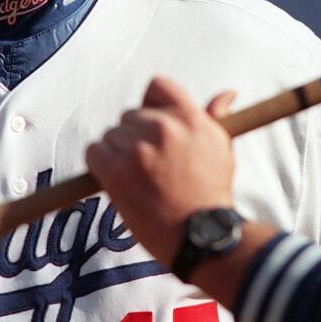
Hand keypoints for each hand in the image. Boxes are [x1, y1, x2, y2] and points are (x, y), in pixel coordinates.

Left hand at [85, 76, 236, 265]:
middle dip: (135, 137)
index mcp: (190, 117)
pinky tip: (117, 180)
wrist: (200, 235)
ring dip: (118, 153)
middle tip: (150, 164)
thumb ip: (215, 118)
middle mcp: (163, 128)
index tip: (152, 123)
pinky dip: (100, 164)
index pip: (157, 86)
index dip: (150, 104)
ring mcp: (138, 149)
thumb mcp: (222, 148)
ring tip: (138, 178)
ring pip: (110, 135)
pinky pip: (94, 152)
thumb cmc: (212, 193)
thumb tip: (226, 94)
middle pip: (129, 115)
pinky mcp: (117, 172)